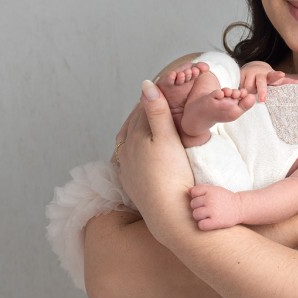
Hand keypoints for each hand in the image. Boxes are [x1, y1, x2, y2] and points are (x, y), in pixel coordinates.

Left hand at [111, 81, 196, 241]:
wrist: (169, 213)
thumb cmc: (172, 174)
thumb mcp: (168, 137)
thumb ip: (157, 111)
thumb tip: (146, 84)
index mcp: (133, 136)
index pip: (142, 109)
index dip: (154, 97)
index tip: (165, 88)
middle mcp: (125, 151)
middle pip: (133, 124)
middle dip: (144, 112)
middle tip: (158, 102)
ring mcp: (126, 169)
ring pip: (128, 143)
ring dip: (138, 131)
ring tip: (149, 124)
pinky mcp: (131, 184)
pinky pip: (130, 160)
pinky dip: (136, 150)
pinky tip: (144, 152)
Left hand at [188, 184, 241, 230]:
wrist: (240, 207)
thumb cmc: (225, 199)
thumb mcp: (215, 190)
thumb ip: (201, 189)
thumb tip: (187, 191)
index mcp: (210, 190)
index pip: (194, 192)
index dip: (196, 197)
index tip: (203, 200)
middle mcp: (210, 199)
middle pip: (193, 204)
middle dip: (198, 207)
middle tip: (207, 209)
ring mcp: (213, 211)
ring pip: (195, 215)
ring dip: (200, 217)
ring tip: (207, 216)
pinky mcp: (215, 221)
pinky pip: (201, 225)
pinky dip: (203, 225)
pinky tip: (209, 223)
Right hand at [239, 61, 294, 101]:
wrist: (252, 67)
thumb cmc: (266, 77)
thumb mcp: (275, 80)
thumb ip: (286, 81)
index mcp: (270, 75)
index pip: (274, 76)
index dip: (277, 75)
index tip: (282, 74)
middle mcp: (260, 73)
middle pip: (261, 83)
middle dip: (262, 91)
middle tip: (263, 100)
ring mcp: (250, 73)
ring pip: (250, 88)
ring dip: (250, 92)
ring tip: (252, 92)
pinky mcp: (241, 73)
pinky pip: (241, 86)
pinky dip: (242, 90)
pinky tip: (243, 90)